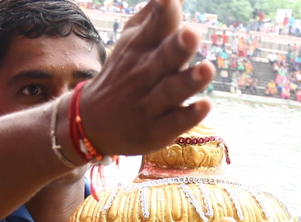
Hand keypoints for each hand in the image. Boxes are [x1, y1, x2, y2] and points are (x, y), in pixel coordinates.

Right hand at [77, 0, 214, 156]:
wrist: (92, 121)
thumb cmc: (125, 71)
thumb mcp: (133, 39)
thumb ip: (156, 14)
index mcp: (141, 47)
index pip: (156, 25)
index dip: (164, 9)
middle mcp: (146, 73)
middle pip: (165, 57)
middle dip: (179, 45)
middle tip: (192, 33)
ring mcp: (150, 103)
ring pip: (172, 90)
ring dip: (190, 80)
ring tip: (208, 69)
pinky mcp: (157, 130)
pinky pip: (174, 122)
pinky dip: (189, 115)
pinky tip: (205, 106)